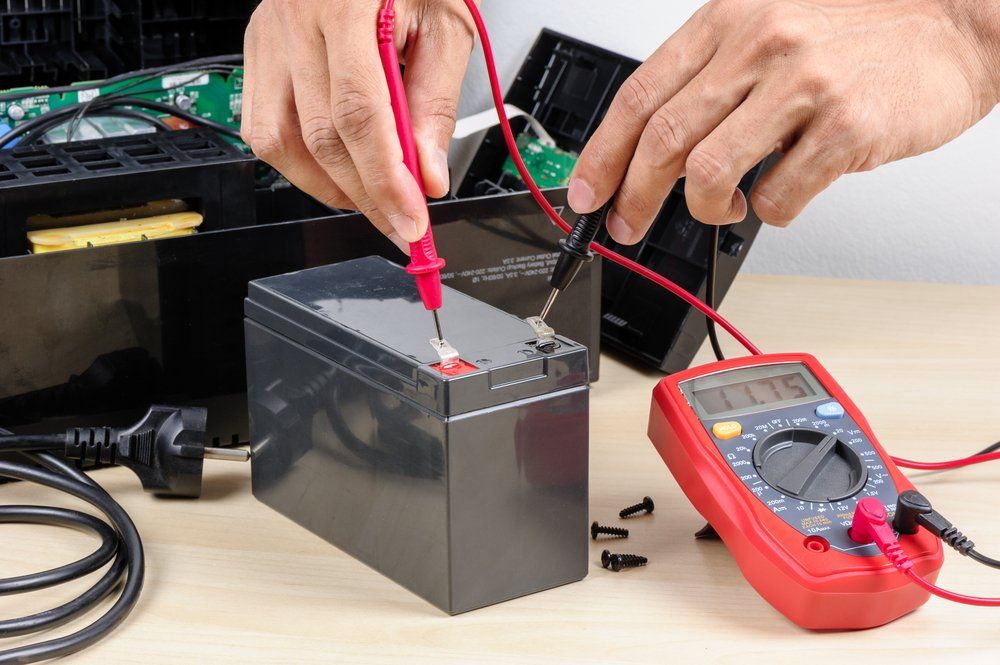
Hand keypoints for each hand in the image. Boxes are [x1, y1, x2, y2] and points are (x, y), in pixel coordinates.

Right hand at [242, 0, 476, 252]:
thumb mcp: (445, 24)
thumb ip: (435, 103)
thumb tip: (426, 175)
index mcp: (342, 5)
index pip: (358, 116)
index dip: (385, 180)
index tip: (411, 220)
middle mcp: (293, 21)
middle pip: (320, 137)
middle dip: (365, 195)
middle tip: (401, 223)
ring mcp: (267, 36)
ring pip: (280, 142)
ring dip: (329, 187)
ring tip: (371, 200)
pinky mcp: (257, 50)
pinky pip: (262, 126)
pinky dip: (298, 163)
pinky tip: (334, 170)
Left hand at [568, 0, 999, 242]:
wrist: (958, 19)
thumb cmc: (861, 27)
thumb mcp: (771, 27)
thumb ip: (715, 81)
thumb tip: (659, 150)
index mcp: (728, 20)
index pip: (640, 95)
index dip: (602, 153)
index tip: (586, 191)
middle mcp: (759, 45)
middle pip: (662, 140)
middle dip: (633, 195)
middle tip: (626, 223)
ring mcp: (803, 86)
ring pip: (709, 175)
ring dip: (705, 209)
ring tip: (723, 207)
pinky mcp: (846, 129)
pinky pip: (779, 197)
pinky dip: (770, 211)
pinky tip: (781, 194)